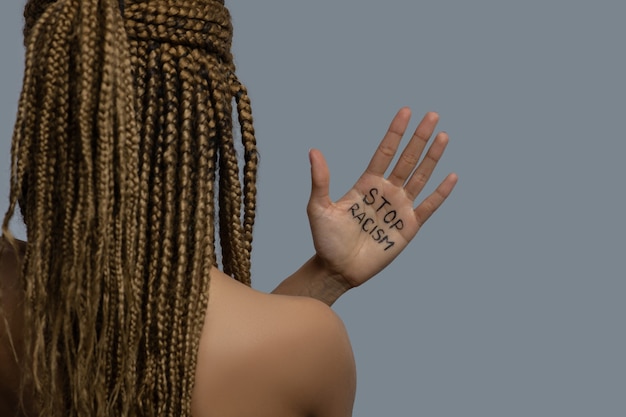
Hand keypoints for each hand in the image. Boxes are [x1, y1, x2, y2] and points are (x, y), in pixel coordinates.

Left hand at [307, 107, 457, 287]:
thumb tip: (313, 151)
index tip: (405, 111)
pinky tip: (451, 176)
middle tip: (432, 115)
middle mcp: (386, 192)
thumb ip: (320, 180)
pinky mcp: (409, 227)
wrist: (337, 269)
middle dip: (419, 137)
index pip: (385, 151)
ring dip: (432, 157)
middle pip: (407, 159)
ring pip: (420, 177)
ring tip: (443, 136)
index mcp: (366, 184)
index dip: (395, 132)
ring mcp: (399, 208)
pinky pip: (429, 206)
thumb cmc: (326, 240)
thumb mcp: (318, 208)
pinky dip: (441, 193)